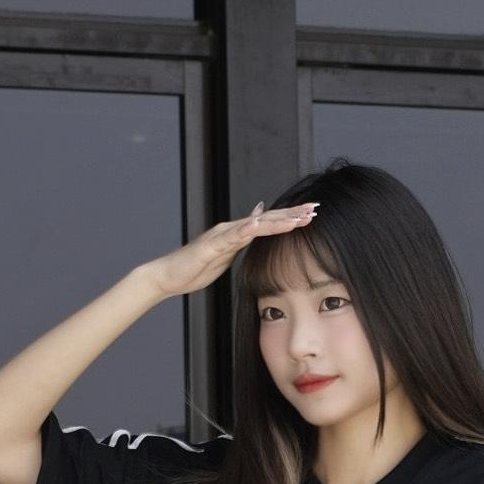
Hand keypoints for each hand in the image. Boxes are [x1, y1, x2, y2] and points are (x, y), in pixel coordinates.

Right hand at [144, 201, 319, 298]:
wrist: (168, 276)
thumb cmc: (195, 268)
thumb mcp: (225, 253)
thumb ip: (241, 240)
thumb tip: (255, 226)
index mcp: (237, 234)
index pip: (269, 224)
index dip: (291, 218)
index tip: (312, 214)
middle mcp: (231, 229)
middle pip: (267, 219)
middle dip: (292, 214)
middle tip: (315, 208)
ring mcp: (221, 235)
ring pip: (254, 225)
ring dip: (277, 221)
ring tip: (297, 217)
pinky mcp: (211, 245)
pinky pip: (231, 236)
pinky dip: (245, 228)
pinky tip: (259, 223)